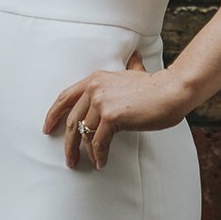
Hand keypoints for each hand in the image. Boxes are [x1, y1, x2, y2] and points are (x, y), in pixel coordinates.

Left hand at [44, 48, 188, 170]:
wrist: (173, 90)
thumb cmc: (157, 85)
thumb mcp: (137, 72)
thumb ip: (131, 67)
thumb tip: (134, 57)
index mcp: (96, 79)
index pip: (65, 97)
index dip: (53, 114)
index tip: (47, 128)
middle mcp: (95, 88)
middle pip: (72, 121)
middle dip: (68, 144)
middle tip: (69, 159)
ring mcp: (102, 102)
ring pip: (85, 135)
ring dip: (87, 153)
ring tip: (92, 162)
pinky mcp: (111, 117)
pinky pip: (98, 143)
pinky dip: (99, 155)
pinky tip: (103, 161)